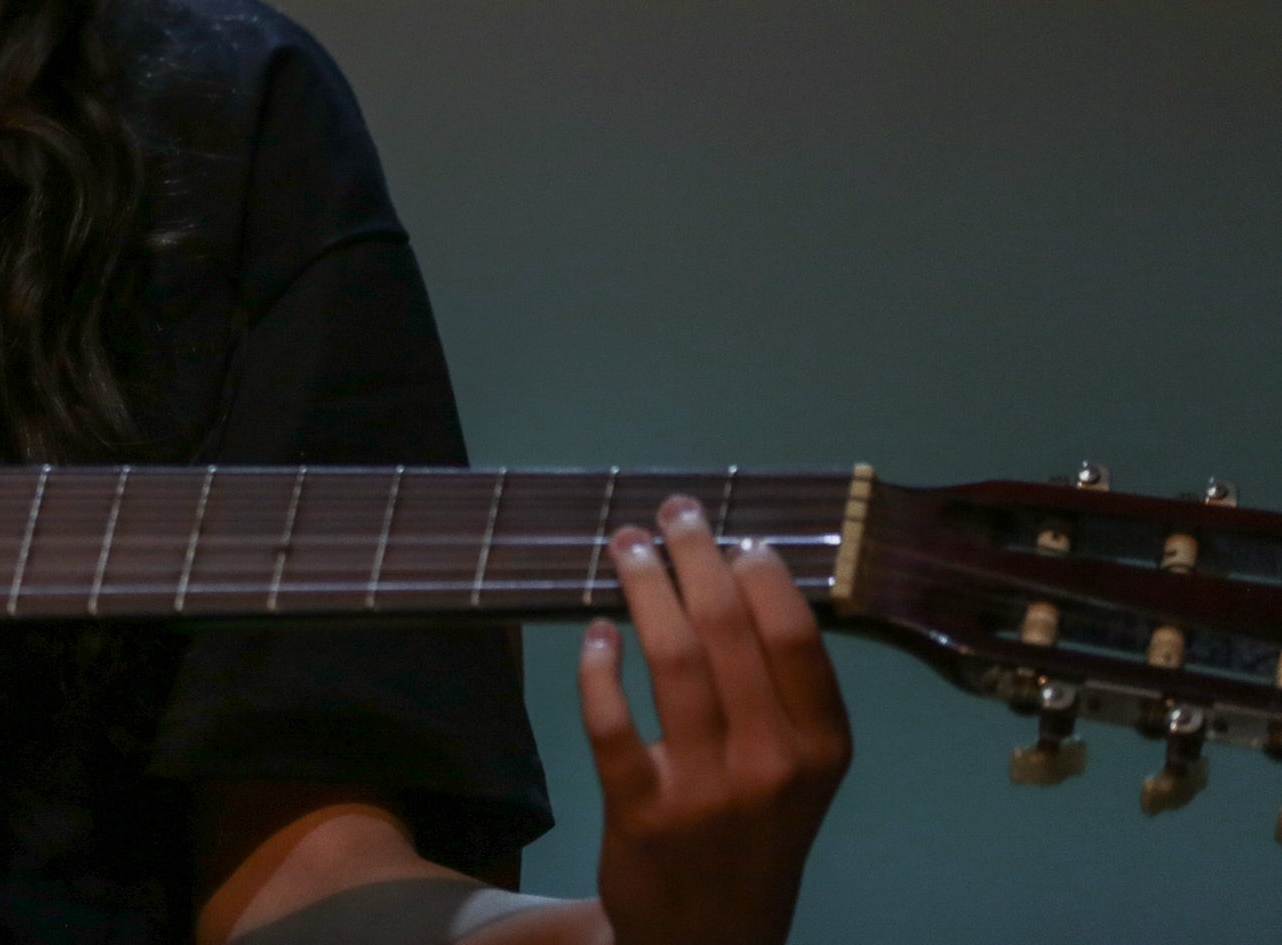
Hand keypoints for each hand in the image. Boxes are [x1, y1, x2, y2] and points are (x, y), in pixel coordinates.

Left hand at [578, 495, 851, 944]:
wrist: (710, 939)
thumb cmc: (756, 834)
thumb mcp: (797, 774)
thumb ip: (783, 694)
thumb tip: (744, 579)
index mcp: (820, 750)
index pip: (796, 639)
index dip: (764, 577)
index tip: (737, 539)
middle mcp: (771, 766)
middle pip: (729, 633)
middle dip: (696, 559)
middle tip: (670, 514)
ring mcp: (705, 790)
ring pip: (671, 660)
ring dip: (644, 589)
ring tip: (627, 546)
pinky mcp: (640, 810)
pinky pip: (610, 720)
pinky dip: (598, 665)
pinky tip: (595, 632)